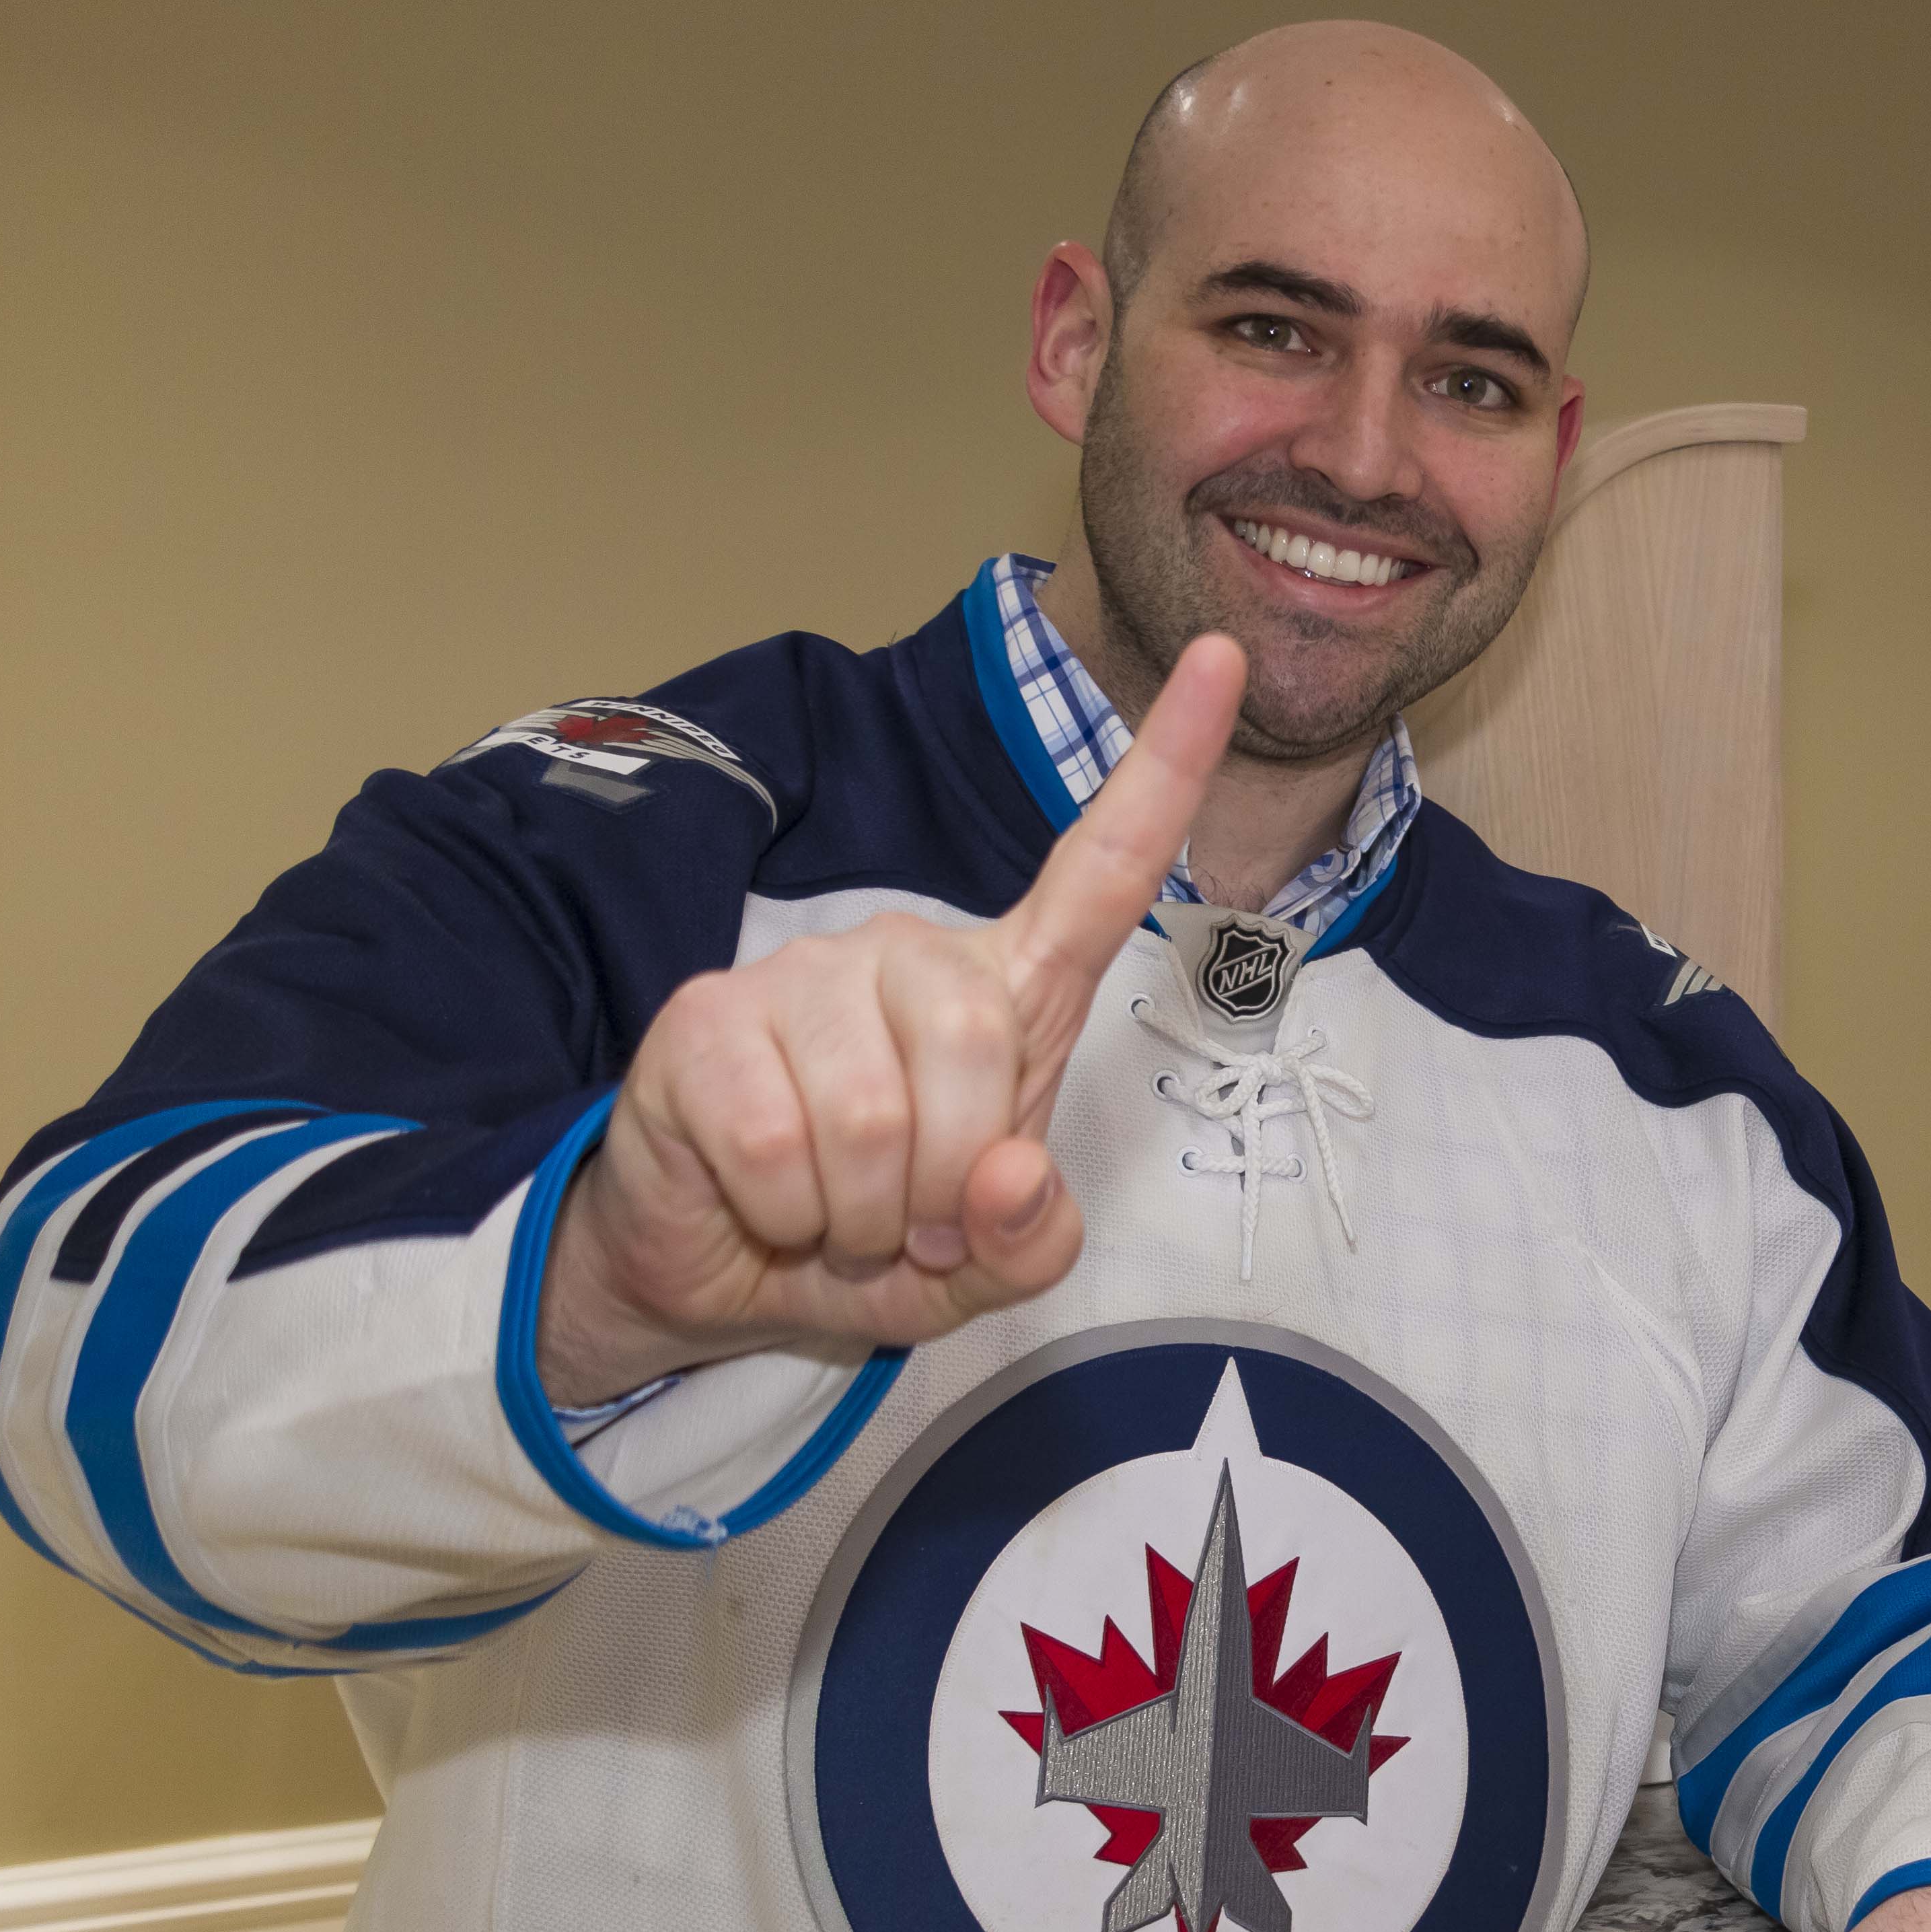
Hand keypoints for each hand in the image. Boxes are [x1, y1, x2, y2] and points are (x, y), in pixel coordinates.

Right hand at [535, 635, 1247, 1404]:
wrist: (714, 1271)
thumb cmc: (870, 1239)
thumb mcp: (980, 1268)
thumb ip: (1029, 1239)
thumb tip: (1006, 1175)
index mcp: (1004, 991)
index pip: (1102, 868)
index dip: (1167, 766)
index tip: (1226, 660)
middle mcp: (908, 955)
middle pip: (976, 1044)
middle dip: (946, 1178)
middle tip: (905, 1218)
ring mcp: (801, 976)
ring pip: (873, 1115)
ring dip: (861, 1209)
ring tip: (832, 1210)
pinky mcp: (704, 1019)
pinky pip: (777, 1145)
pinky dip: (784, 1211)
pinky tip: (765, 1197)